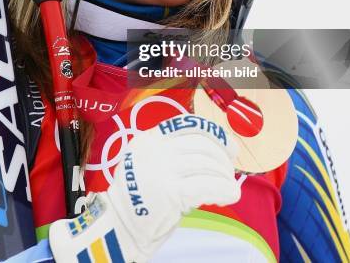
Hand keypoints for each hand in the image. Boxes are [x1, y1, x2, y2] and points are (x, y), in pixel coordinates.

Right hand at [49, 114, 239, 261]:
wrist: (119, 225)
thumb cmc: (140, 197)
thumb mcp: (148, 161)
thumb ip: (172, 151)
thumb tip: (214, 151)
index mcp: (149, 138)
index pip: (187, 124)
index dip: (214, 133)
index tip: (228, 145)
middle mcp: (155, 149)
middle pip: (201, 143)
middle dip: (222, 157)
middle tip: (230, 169)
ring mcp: (161, 169)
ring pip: (206, 164)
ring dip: (224, 175)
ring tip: (229, 186)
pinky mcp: (170, 192)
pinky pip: (207, 185)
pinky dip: (224, 189)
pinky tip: (230, 195)